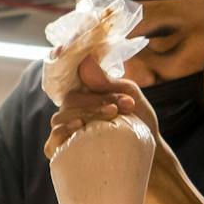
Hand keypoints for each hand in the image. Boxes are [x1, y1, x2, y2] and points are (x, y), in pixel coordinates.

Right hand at [44, 56, 160, 160]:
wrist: (151, 154)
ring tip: (111, 115)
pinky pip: (52, 141)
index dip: (59, 59)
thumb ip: (107, 81)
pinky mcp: (64, 152)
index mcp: (84, 93)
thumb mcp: (129, 96)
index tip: (61, 49)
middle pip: (68, 99)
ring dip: (85, 114)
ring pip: (59, 118)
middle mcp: (71, 110)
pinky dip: (63, 132)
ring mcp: (66, 131)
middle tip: (118, 106)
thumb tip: (84, 61)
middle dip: (94, 100)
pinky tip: (79, 126)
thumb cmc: (139, 122)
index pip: (63, 73)